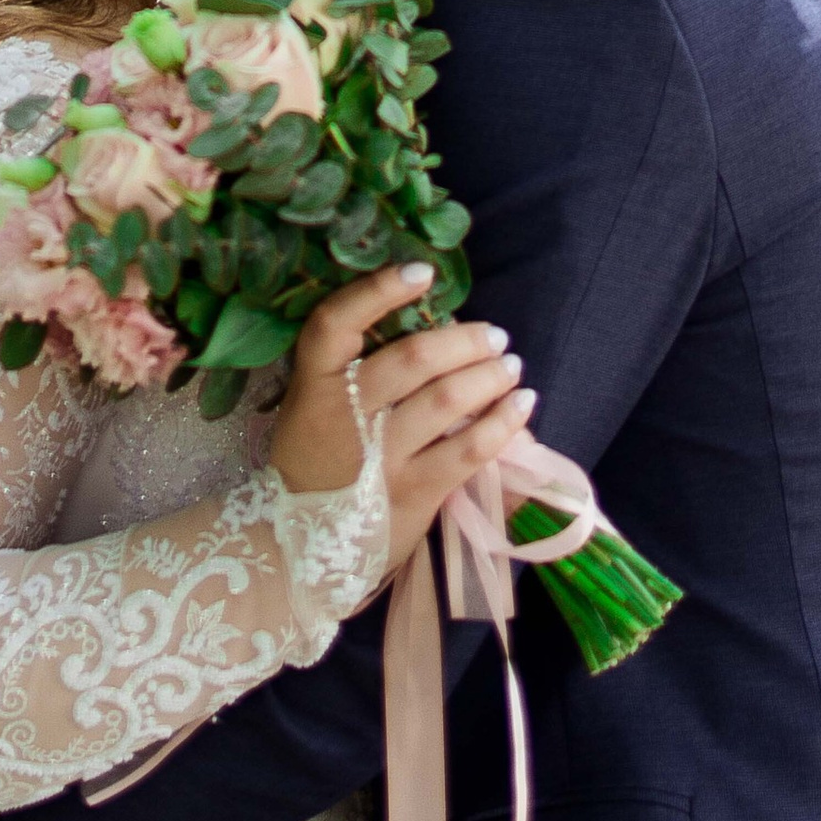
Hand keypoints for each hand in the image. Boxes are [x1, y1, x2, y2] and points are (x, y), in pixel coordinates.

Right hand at [270, 261, 532, 570]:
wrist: (299, 548)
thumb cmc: (318, 465)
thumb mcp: (316, 410)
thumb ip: (360, 374)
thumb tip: (437, 330)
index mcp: (313, 385)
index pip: (334, 323)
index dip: (378, 291)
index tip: (423, 272)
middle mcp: (343, 416)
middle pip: (412, 359)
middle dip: (465, 340)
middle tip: (495, 336)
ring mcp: (379, 457)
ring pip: (447, 400)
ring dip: (489, 376)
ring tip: (510, 367)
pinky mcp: (412, 492)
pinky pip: (469, 449)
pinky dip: (503, 422)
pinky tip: (522, 405)